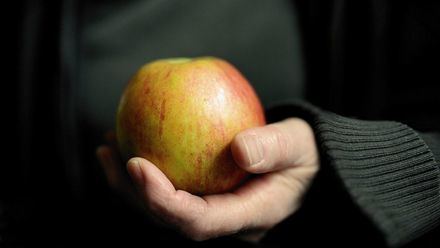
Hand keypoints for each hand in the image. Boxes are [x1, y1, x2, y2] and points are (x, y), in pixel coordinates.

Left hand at [97, 118, 318, 241]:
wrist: (308, 166)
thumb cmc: (307, 155)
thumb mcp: (300, 145)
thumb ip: (275, 148)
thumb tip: (238, 149)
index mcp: (248, 215)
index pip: (198, 221)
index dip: (162, 200)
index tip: (136, 164)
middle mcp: (225, 220)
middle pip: (169, 220)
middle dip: (133, 194)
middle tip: (108, 153)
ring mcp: (215, 209)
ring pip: (164, 207)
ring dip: (131, 182)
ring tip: (107, 144)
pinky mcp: (208, 194)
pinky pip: (172, 185)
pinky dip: (148, 168)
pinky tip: (132, 138)